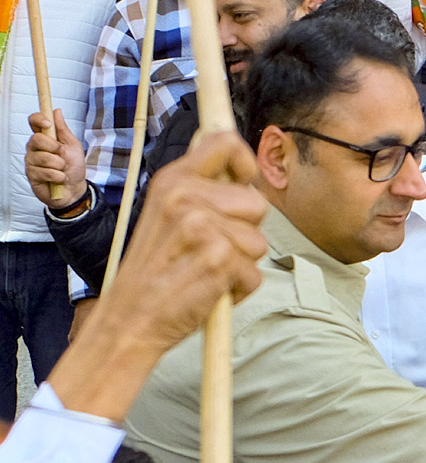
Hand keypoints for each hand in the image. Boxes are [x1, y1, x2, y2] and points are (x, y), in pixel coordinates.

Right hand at [26, 110, 86, 208]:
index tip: (48, 123)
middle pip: (37, 139)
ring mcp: (31, 161)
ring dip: (60, 165)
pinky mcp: (31, 175)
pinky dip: (58, 176)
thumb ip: (63, 130)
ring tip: (63, 169)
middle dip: (55, 148)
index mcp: (45, 138)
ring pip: (43, 157)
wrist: (75, 189)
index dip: (38, 119)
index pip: (34, 122)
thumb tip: (56, 111)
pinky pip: (45, 172)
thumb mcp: (73, 146)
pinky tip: (59, 178)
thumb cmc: (74, 167)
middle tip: (63, 156)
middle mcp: (34, 148)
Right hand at [48, 131, 268, 420]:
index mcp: (172, 181)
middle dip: (244, 232)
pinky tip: (208, 291)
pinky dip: (239, 289)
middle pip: (257, 203)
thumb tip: (240, 170)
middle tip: (208, 250)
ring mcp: (202, 227)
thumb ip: (199, 190)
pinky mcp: (218, 258)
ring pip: (260, 241)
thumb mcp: (165, 215)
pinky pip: (255, 274)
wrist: (129, 321)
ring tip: (204, 271)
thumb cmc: (155, 271)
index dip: (245, 164)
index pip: (226, 142)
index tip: (242, 184)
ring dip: (241, 264)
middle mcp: (185, 198)